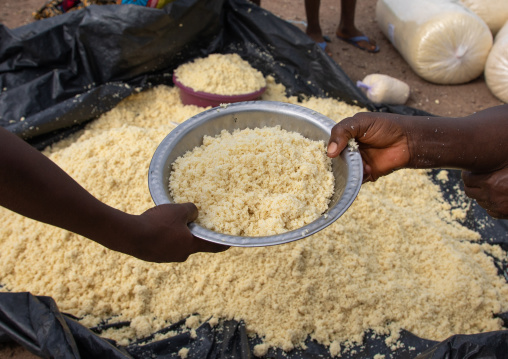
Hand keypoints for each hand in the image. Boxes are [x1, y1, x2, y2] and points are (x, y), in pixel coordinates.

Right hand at [106, 203, 228, 262]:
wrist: (131, 236)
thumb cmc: (158, 223)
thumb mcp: (178, 210)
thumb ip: (191, 210)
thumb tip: (194, 212)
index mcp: (191, 246)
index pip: (213, 246)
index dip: (223, 244)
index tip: (230, 243)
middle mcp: (181, 255)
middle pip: (193, 244)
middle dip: (194, 233)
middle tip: (192, 222)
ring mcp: (166, 257)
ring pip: (177, 243)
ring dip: (177, 234)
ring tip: (171, 221)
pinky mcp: (153, 255)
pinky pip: (164, 244)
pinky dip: (164, 236)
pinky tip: (157, 226)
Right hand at [327, 112, 409, 181]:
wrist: (408, 141)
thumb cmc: (386, 127)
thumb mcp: (361, 122)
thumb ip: (342, 131)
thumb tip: (330, 152)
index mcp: (346, 136)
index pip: (329, 143)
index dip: (323, 148)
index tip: (318, 153)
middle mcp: (349, 150)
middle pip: (334, 160)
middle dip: (332, 162)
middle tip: (332, 162)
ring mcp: (357, 163)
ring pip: (343, 171)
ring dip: (345, 170)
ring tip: (350, 166)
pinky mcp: (366, 174)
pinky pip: (355, 180)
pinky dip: (356, 177)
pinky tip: (365, 169)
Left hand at [462, 168, 507, 219]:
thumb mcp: (506, 170)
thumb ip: (494, 168)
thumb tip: (483, 162)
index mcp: (490, 181)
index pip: (467, 178)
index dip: (466, 174)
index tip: (467, 172)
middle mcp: (489, 194)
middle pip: (468, 191)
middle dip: (469, 185)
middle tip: (472, 181)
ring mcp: (494, 206)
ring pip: (479, 201)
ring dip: (480, 195)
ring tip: (488, 189)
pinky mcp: (500, 214)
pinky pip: (489, 210)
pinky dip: (490, 205)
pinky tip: (497, 199)